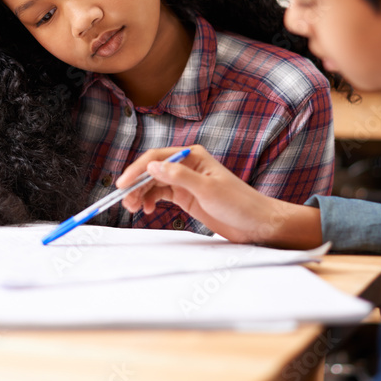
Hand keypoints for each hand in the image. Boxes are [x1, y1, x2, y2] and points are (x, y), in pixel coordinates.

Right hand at [116, 145, 322, 248]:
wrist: (257, 223)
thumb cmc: (238, 203)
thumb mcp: (207, 190)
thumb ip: (179, 176)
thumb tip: (152, 166)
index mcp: (193, 156)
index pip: (157, 157)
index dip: (137, 169)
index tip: (123, 184)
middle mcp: (187, 165)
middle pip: (152, 170)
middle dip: (137, 184)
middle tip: (125, 202)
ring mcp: (186, 182)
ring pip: (155, 183)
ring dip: (141, 194)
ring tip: (133, 208)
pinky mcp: (187, 197)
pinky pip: (161, 195)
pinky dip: (150, 201)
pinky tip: (146, 210)